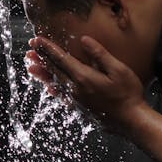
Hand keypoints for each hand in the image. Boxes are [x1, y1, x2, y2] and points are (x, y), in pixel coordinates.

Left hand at [27, 35, 145, 132]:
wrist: (131, 121)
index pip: (60, 58)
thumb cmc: (128, 95)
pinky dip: (52, 89)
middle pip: (53, 70)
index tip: (37, 40)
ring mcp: (75, 100)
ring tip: (31, 67)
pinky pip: (61, 96)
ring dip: (42, 74)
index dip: (47, 48)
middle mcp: (75, 89)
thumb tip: (85, 40)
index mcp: (83, 77)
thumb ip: (100, 54)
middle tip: (29, 50)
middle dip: (40, 58)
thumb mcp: (119, 70)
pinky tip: (49, 86)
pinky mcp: (78, 108)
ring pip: (54, 83)